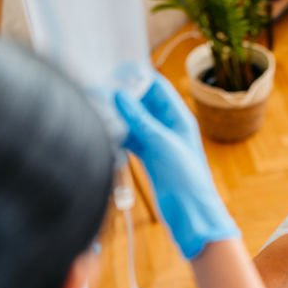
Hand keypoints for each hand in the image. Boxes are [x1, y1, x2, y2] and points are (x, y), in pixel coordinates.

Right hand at [114, 74, 239, 259]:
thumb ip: (140, 120)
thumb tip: (119, 94)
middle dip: (124, 95)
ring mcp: (158, 142)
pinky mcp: (149, 157)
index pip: (157, 88)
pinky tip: (104, 130)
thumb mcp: (162, 144)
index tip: (114, 73)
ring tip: (97, 107)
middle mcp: (169, 127)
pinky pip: (131, 139)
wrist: (190, 213)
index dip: (137, 78)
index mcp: (180, 118)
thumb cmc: (186, 178)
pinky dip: (119, 134)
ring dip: (119, 115)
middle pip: (144, 102)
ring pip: (135, 120)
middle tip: (99, 90)